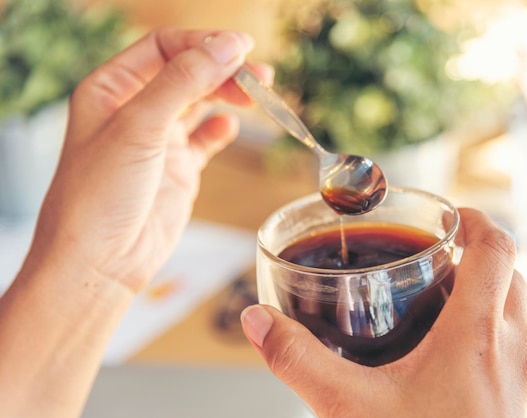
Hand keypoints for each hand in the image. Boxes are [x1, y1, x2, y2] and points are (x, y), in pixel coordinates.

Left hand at [0, 28, 272, 417]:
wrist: (100, 263)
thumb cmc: (100, 196)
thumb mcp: (141, 127)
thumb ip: (185, 82)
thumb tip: (228, 46)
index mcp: (111, 90)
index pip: (163, 48)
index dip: (203, 43)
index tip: (241, 48)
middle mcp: (133, 112)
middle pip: (187, 73)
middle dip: (224, 70)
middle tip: (260, 77)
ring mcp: (157, 142)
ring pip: (199, 104)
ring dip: (229, 96)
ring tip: (260, 95)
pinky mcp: (176, 171)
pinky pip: (204, 141)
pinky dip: (220, 132)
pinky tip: (231, 128)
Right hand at [241, 208, 526, 417]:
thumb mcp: (351, 408)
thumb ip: (300, 360)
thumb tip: (260, 322)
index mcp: (478, 336)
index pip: (496, 248)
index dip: (477, 219)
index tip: (452, 216)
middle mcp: (517, 353)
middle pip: (509, 277)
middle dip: (475, 259)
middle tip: (436, 262)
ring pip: (517, 319)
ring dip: (486, 303)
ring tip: (440, 313)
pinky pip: (522, 359)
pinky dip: (495, 345)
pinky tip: (455, 372)